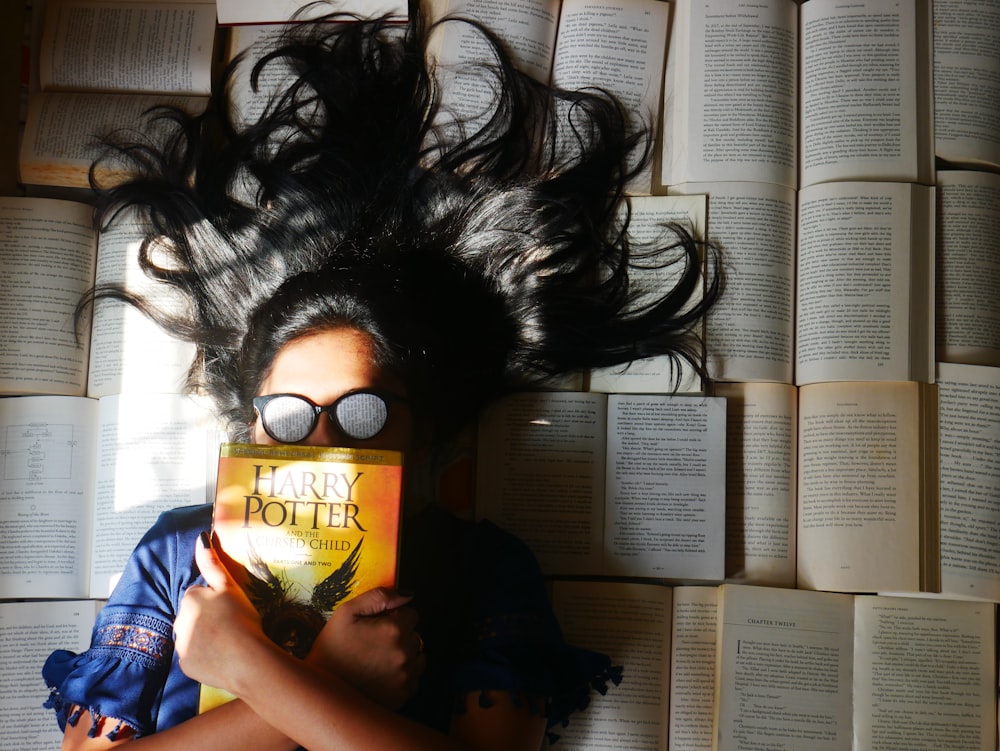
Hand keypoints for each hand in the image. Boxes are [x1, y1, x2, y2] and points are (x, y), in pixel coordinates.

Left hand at [174, 533, 272, 691]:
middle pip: (193, 616)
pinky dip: (206, 657)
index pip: (199, 595)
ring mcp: (181, 646)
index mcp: (189, 599)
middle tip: (231, 626)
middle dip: (207, 619)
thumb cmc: (241, 618)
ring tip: (228, 643)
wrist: (245, 659)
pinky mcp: (186, 666)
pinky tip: (222, 658)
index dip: (216, 601)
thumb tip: (200, 537)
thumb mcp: (229, 586)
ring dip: (206, 638)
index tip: (230, 609)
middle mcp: (178, 621)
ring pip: (193, 637)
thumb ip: (212, 563)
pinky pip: (195, 657)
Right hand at [307, 587, 425, 708]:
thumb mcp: (346, 613)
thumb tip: (406, 595)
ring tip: (378, 660)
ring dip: (404, 656)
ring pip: (417, 658)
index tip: (378, 626)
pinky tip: (381, 675)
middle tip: (374, 644)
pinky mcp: (402, 696)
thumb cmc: (331, 650)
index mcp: (393, 630)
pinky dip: (402, 676)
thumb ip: (378, 597)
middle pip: (414, 636)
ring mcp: (404, 676)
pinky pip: (413, 680)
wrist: (320, 691)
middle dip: (399, 636)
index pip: (411, 614)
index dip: (394, 617)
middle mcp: (403, 654)